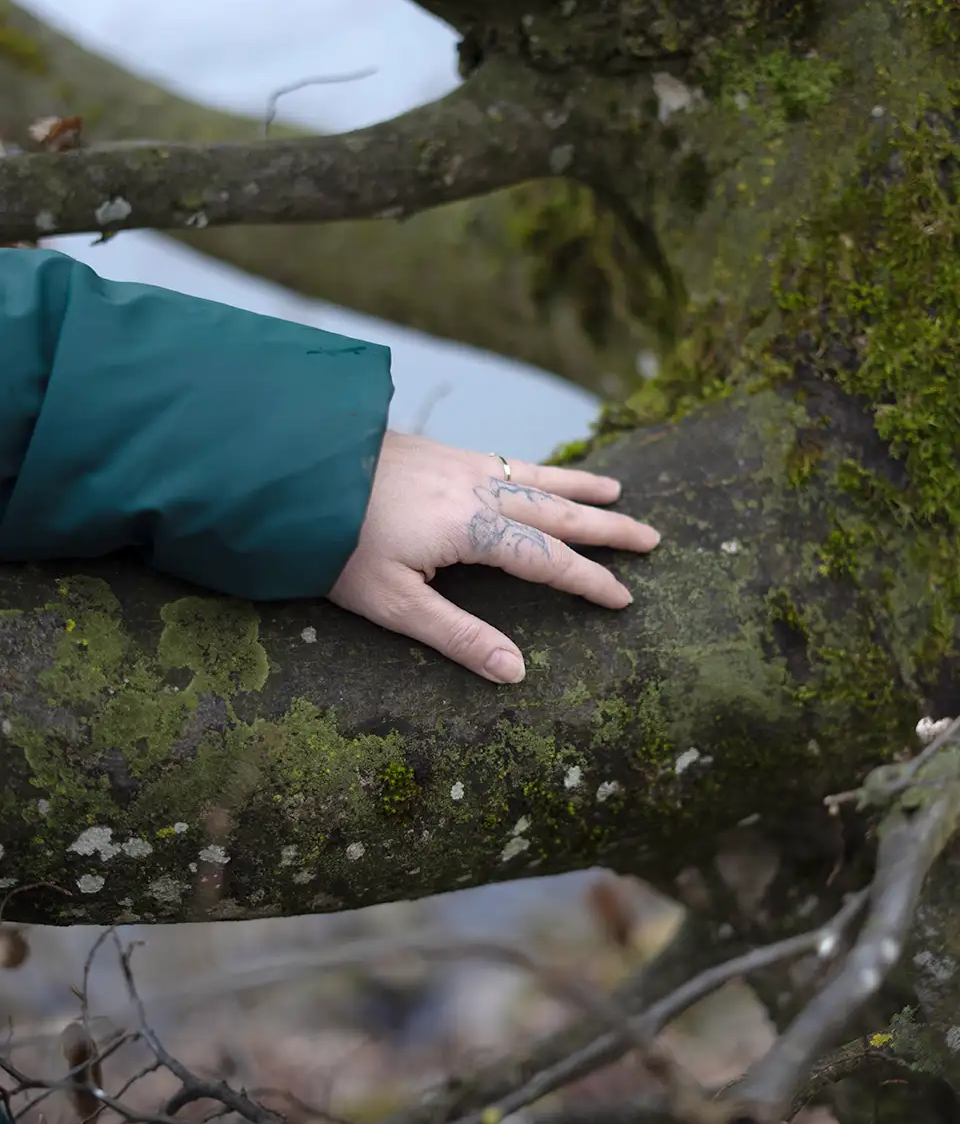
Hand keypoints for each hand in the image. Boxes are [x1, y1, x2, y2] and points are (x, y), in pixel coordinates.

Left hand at [328, 432, 659, 682]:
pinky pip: (507, 457)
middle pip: (558, 510)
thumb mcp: (391, 603)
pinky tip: (542, 470)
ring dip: (581, 486)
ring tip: (618, 489)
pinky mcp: (440, 450)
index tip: (625, 597)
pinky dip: (539, 465)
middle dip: (608, 526)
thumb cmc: (333, 544)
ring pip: (537, 476)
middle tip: (652, 537)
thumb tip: (516, 672)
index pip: (548, 560)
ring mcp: (460, 464)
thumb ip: (457, 636)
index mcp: (472, 531)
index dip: (589, 581)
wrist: (292, 470)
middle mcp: (477, 491)